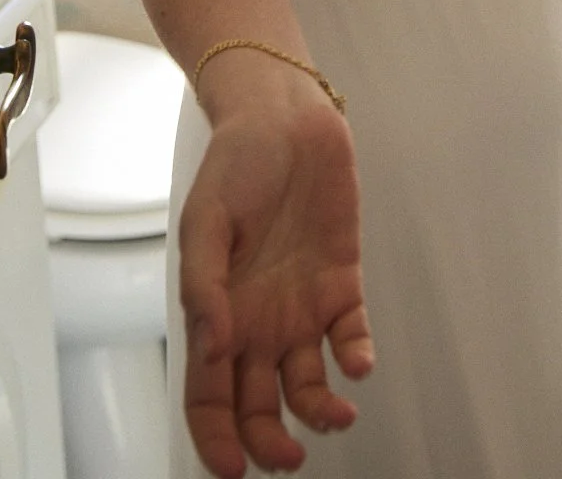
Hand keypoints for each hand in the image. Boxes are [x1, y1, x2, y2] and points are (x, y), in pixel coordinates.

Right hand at [179, 90, 373, 475]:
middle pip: (258, 404)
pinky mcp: (341, 282)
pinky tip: (356, 364)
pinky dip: (355, 356)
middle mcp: (258, 320)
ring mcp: (300, 305)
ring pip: (308, 382)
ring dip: (320, 409)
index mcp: (217, 312)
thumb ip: (206, 284)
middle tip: (286, 459)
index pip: (208, 395)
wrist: (285, 117)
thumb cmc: (236, 163)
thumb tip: (212, 346)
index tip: (232, 470)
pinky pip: (350, 335)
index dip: (217, 437)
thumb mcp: (205, 219)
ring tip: (335, 415)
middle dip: (270, 441)